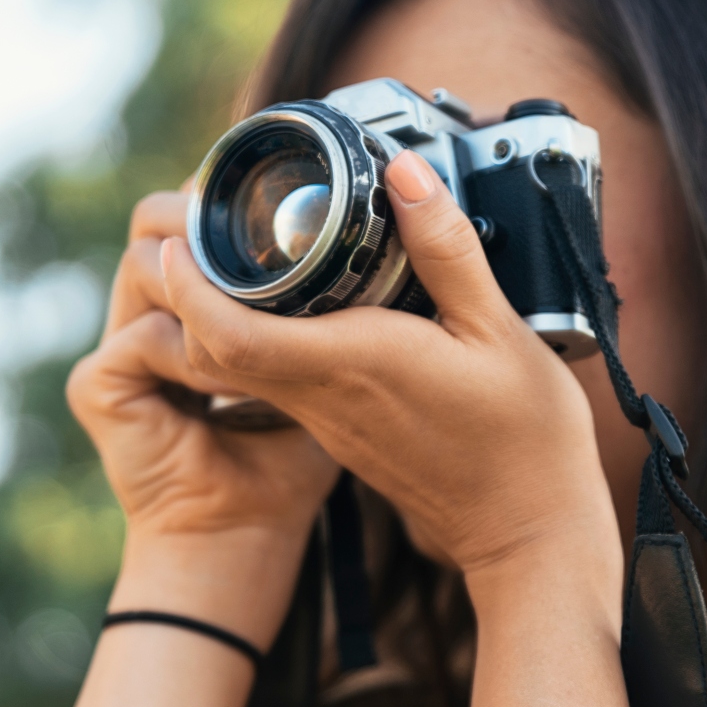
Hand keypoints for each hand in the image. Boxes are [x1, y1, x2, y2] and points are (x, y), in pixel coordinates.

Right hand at [67, 190, 338, 647]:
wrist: (242, 547)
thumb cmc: (288, 471)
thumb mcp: (332, 376)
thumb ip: (341, 313)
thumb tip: (389, 242)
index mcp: (204, 312)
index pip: (201, 227)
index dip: (232, 203)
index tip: (288, 198)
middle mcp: (152, 318)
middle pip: (157, 225)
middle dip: (206, 216)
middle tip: (267, 228)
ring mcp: (119, 351)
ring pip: (144, 265)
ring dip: (200, 274)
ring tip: (258, 294)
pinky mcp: (100, 387)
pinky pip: (141, 337)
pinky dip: (186, 342)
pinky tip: (230, 366)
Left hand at [160, 152, 621, 588]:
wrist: (527, 535)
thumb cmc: (524, 438)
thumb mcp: (500, 330)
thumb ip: (445, 249)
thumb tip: (403, 172)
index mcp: (351, 365)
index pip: (230, 334)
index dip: (189, 286)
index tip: (178, 238)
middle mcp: (323, 396)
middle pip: (216, 349)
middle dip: (193, 290)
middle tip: (204, 229)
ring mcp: (327, 420)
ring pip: (242, 365)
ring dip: (223, 314)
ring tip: (244, 254)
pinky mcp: (339, 432)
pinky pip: (276, 380)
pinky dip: (263, 338)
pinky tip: (298, 303)